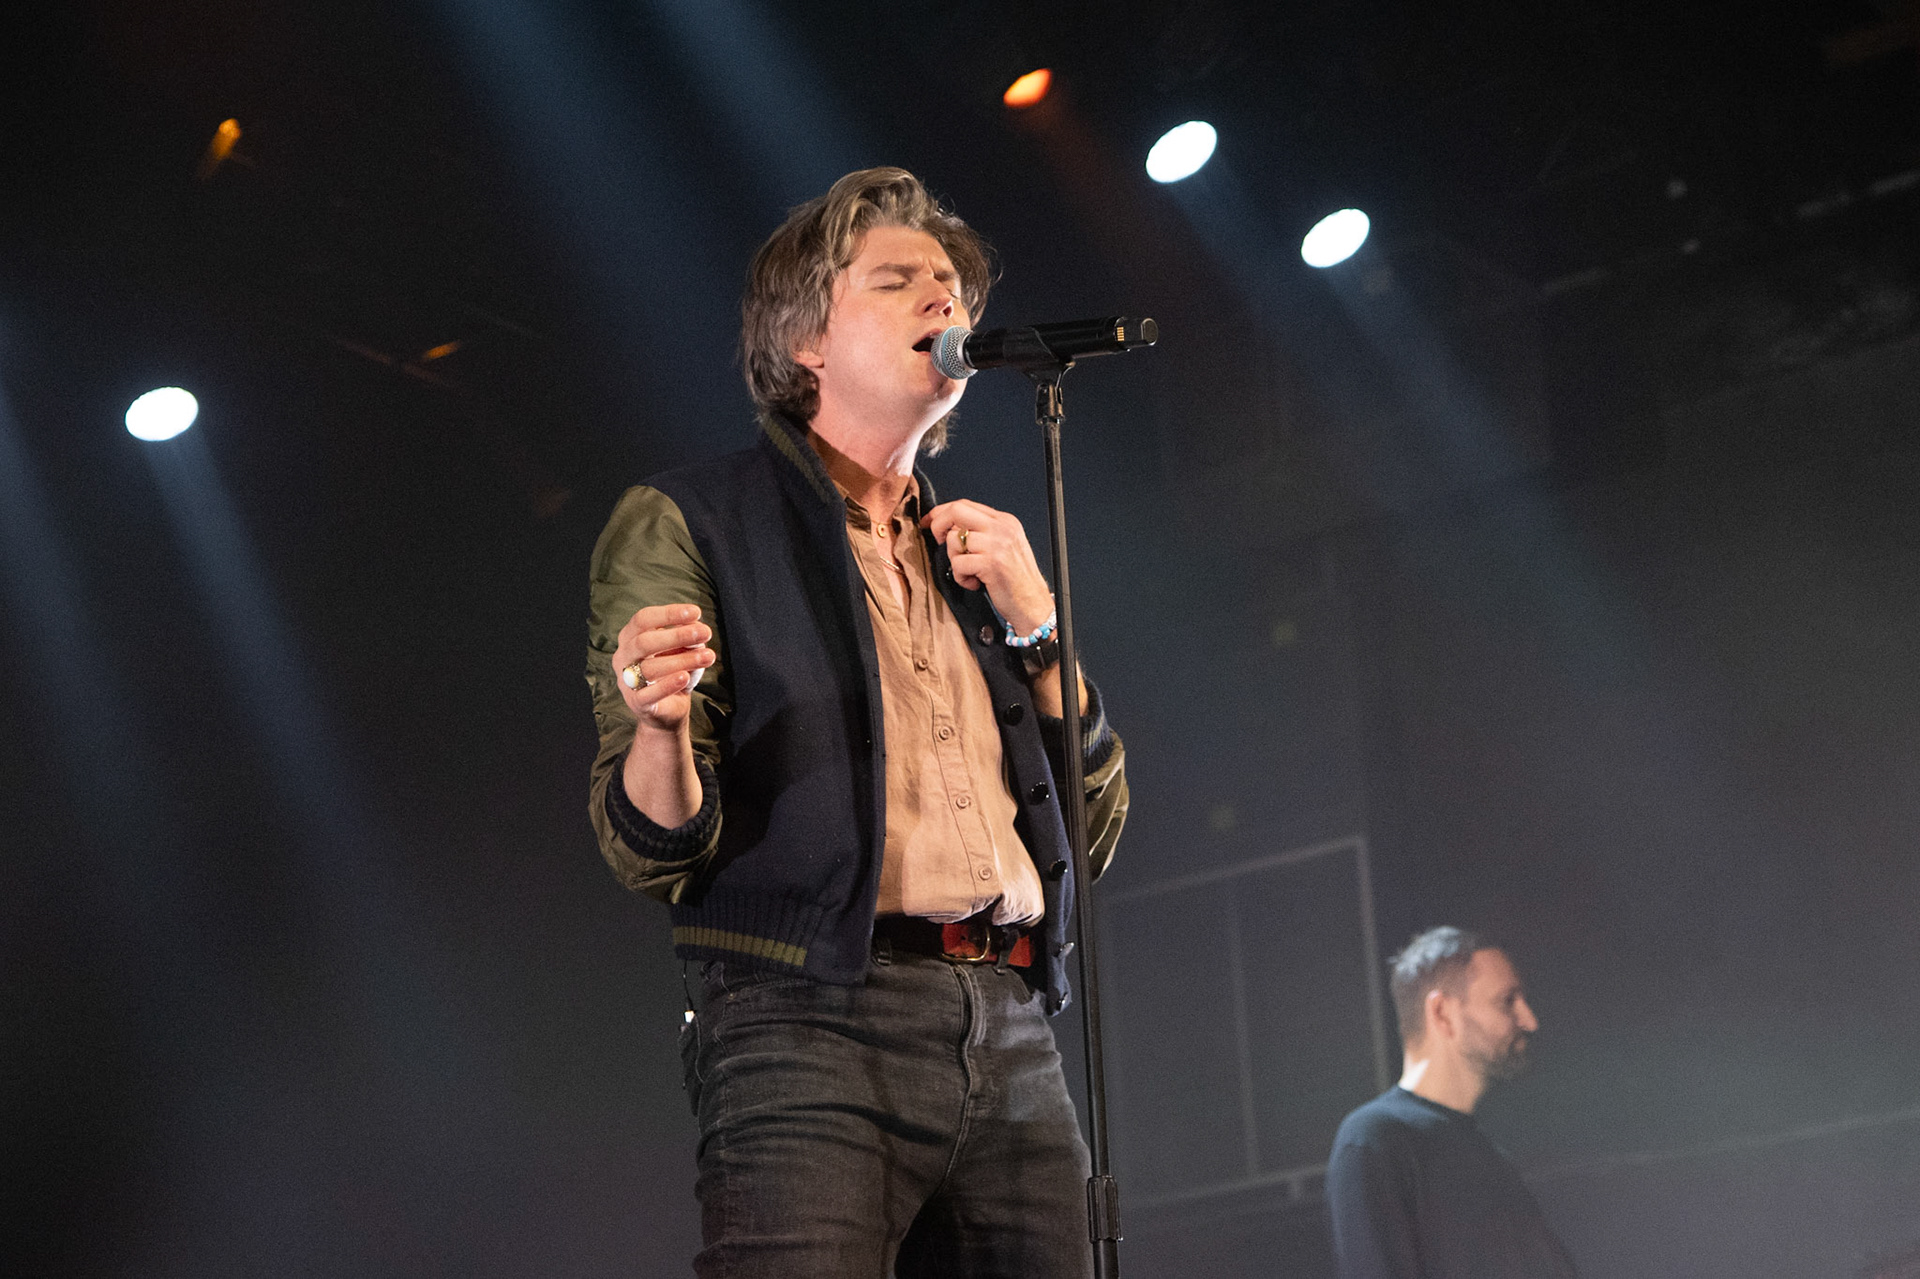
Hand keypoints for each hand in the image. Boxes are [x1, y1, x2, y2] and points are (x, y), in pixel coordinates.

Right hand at [612, 604, 714, 731]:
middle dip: (678, 636)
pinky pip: (648, 694)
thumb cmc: (674, 671)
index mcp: (630, 637)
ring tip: (708, 656)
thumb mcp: (684, 650)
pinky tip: (685, 677)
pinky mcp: (636, 703)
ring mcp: (626, 680)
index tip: (696, 612)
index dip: (669, 614)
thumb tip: (696, 627)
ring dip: (682, 660)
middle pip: (644, 642)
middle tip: (706, 633)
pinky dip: (668, 684)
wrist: (669, 708)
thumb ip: (687, 638)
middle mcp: (623, 656)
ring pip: (649, 668)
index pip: (643, 619)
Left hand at [920, 499, 1053, 635]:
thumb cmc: (1016, 580)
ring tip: (969, 572)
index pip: (965, 504)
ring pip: (953, 540)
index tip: (929, 522)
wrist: (1034, 604)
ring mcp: (997, 544)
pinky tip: (975, 583)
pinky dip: (960, 577)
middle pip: (956, 511)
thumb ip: (982, 533)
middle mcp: (1002, 528)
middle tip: (937, 541)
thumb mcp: (1004, 546)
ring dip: (954, 560)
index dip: (941, 512)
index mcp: (1005, 521)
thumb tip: (949, 527)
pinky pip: (957, 563)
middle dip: (938, 525)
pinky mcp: (991, 563)